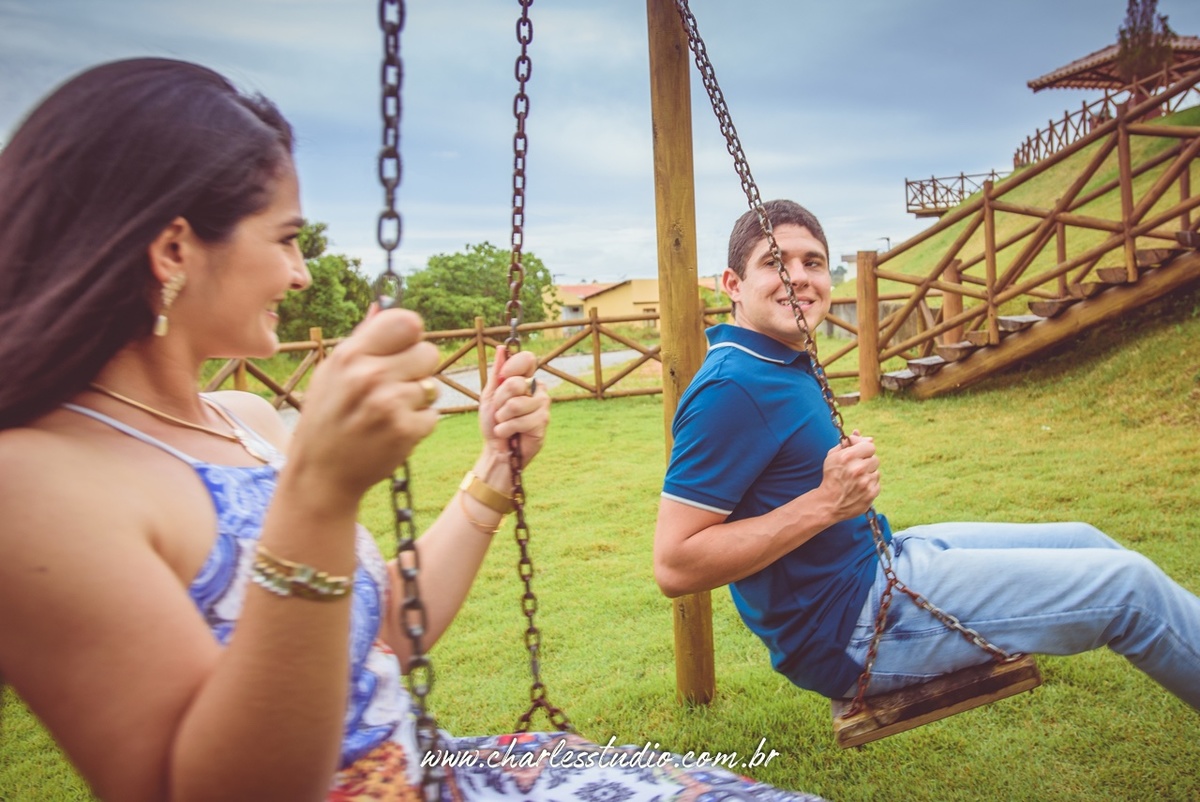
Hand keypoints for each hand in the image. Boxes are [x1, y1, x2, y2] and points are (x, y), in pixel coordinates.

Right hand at [290, 307, 440, 497]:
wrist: (321, 474)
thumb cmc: (327, 419)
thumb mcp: (332, 374)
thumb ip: (361, 341)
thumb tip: (382, 306)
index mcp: (350, 355)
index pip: (406, 322)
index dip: (411, 336)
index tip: (403, 348)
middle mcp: (370, 376)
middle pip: (429, 352)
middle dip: (419, 369)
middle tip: (395, 387)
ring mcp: (389, 404)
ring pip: (432, 385)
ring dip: (417, 400)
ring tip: (387, 413)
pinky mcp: (406, 430)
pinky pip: (432, 414)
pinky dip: (418, 424)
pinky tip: (392, 432)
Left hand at [478, 348, 548, 467]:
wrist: (496, 449)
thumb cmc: (493, 422)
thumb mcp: (490, 395)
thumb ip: (497, 373)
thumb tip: (501, 348)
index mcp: (525, 380)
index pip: (528, 359)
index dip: (513, 366)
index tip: (502, 376)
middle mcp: (537, 390)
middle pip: (515, 383)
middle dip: (499, 401)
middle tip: (499, 412)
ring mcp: (542, 405)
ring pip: (515, 404)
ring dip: (502, 417)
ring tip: (504, 424)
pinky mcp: (543, 422)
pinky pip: (519, 420)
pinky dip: (506, 428)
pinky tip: (508, 434)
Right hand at [817, 429, 880, 521]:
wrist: (829, 503)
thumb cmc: (831, 477)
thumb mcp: (833, 456)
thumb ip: (848, 443)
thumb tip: (866, 437)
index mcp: (848, 457)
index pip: (870, 446)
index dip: (865, 450)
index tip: (860, 454)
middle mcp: (858, 469)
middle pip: (875, 459)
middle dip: (866, 463)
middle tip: (856, 469)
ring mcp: (865, 482)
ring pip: (876, 472)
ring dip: (868, 475)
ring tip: (856, 480)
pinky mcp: (871, 494)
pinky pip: (877, 484)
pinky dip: (869, 485)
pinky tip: (859, 488)